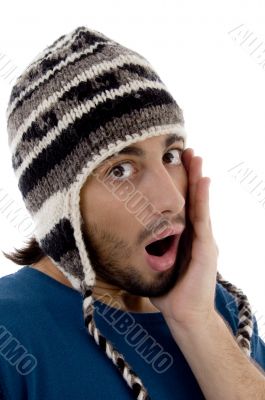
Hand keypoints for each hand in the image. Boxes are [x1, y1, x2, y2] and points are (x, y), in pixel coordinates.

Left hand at [149, 148, 218, 327]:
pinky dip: (203, 200)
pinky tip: (204, 181)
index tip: (175, 164)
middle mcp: (197, 235)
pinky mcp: (206, 248)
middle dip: (191, 175)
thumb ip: (148, 250)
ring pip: (200, 204)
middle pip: (193, 199)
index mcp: (184, 237)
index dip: (181, 185)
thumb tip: (127, 241)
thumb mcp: (155, 265)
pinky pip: (202, 219)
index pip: (183, 206)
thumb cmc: (169, 291)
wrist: (184, 314)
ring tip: (196, 158)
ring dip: (198, 180)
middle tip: (187, 151)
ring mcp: (204, 240)